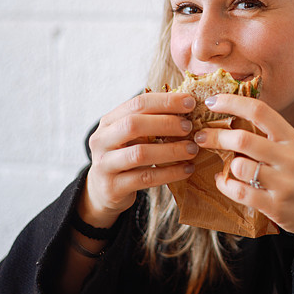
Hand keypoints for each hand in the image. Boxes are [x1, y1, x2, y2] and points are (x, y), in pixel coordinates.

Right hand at [79, 91, 198, 227]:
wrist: (102, 191)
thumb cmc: (125, 156)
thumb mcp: (131, 136)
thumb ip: (151, 122)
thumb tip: (187, 108)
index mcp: (108, 121)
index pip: (137, 104)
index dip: (165, 101)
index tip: (190, 102)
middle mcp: (102, 140)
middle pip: (133, 125)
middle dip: (166, 123)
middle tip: (189, 127)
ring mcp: (104, 165)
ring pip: (140, 154)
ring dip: (171, 150)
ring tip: (192, 149)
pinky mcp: (113, 187)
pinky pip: (146, 178)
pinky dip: (170, 173)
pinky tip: (187, 169)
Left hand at [194, 94, 293, 249]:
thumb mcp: (292, 148)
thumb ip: (267, 134)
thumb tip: (230, 115)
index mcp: (291, 138)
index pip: (260, 110)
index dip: (232, 102)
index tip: (211, 101)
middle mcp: (289, 158)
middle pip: (243, 139)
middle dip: (215, 136)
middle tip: (201, 136)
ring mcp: (283, 183)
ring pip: (239, 167)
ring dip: (224, 165)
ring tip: (221, 165)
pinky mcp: (275, 206)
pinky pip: (240, 191)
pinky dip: (225, 185)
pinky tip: (223, 181)